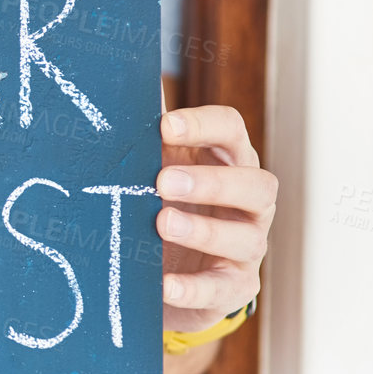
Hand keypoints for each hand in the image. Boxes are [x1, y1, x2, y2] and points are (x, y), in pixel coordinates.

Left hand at [155, 105, 275, 330]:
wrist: (166, 273)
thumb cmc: (163, 203)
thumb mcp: (154, 166)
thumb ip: (143, 132)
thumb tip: (115, 84)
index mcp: (226, 161)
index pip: (232, 131)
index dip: (203, 125)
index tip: (164, 127)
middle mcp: (248, 203)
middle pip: (257, 185)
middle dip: (212, 182)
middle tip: (163, 182)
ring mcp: (247, 247)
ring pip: (247, 238)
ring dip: (204, 230)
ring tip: (161, 224)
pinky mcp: (233, 288)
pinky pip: (222, 289)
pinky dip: (193, 287)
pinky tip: (163, 284)